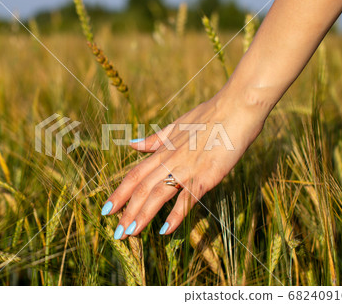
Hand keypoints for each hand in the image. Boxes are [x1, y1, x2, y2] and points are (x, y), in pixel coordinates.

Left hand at [101, 86, 266, 238]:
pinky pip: (188, 198)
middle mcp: (170, 160)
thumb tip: (132, 144)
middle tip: (116, 232)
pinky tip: (166, 230)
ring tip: (130, 233)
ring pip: (158, 194)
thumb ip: (154, 139)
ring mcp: (187, 168)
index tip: (106, 209)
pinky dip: (176, 215)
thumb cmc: (209, 116)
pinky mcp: (206, 175)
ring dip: (142, 215)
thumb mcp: (176, 125)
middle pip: (141, 188)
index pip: (134, 175)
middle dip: (126, 211)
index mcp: (163, 150)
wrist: (236, 108)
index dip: (119, 193)